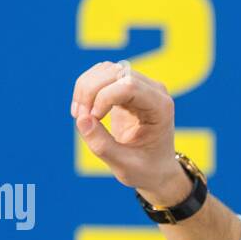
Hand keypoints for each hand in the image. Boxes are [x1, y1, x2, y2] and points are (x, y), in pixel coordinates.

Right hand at [70, 61, 190, 203]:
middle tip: (79, 119)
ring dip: (85, 89)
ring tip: (79, 116)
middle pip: (114, 72)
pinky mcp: (126, 87)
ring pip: (105, 70)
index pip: (128, 85)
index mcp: (161, 108)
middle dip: (90, 92)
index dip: (103, 97)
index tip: (92, 120)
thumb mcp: (124, 166)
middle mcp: (153, 91)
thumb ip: (103, 145)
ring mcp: (140, 86)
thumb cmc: (146, 170)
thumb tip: (81, 118)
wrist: (157, 169)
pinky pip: (101, 75)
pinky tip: (83, 112)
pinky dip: (86, 90)